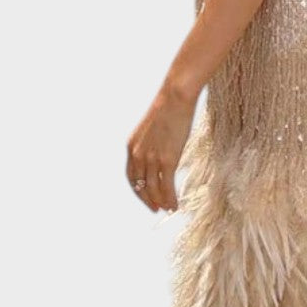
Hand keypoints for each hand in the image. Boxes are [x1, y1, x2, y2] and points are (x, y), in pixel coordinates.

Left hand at [126, 81, 197, 213]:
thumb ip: (151, 144)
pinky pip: (167, 186)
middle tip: (156, 208)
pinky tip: (175, 205)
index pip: (131, 176)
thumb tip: (161, 154)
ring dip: (161, 202)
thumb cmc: (168, 107)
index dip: (138, 190)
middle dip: (148, 199)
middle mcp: (138, 154)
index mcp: (131, 146)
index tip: (146, 197)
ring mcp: (152, 158)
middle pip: (140, 186)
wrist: (175, 97)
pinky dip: (170, 198)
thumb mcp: (151, 128)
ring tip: (169, 209)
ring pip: (153, 189)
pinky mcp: (167, 160)